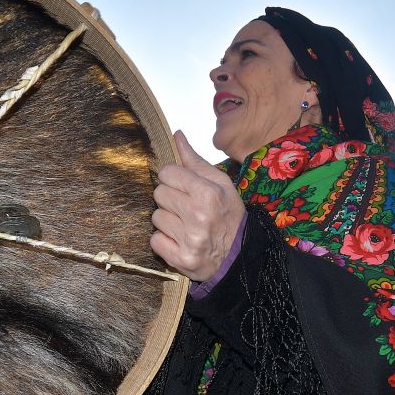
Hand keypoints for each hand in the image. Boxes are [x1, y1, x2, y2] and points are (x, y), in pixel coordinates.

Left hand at [150, 131, 245, 280]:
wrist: (240, 255)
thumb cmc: (228, 214)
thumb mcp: (220, 183)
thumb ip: (195, 160)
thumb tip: (177, 135)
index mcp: (208, 193)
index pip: (167, 173)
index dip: (173, 178)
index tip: (182, 187)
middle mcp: (198, 215)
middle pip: (159, 193)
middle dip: (170, 198)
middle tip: (185, 207)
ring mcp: (189, 239)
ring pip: (156, 217)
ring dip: (167, 220)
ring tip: (184, 224)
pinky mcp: (180, 259)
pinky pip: (155, 241)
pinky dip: (164, 240)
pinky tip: (179, 239)